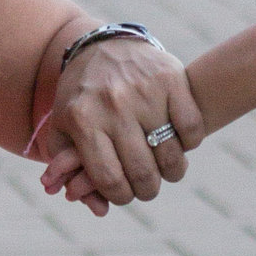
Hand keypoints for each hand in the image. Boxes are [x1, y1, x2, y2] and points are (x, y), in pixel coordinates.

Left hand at [35, 37, 203, 210]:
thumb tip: (98, 209)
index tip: (125, 195)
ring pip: (170, 154)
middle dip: (147, 190)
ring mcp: (144, 91)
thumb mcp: (64, 128)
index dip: (120, 196)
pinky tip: (179, 142)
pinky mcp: (171, 79)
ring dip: (172, 171)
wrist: (104, 46)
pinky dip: (190, 143)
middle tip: (148, 188)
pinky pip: (191, 127)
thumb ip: (71, 171)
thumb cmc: (82, 97)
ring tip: (167, 170)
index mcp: (83, 119)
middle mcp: (113, 105)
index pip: (109, 178)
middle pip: (142, 171)